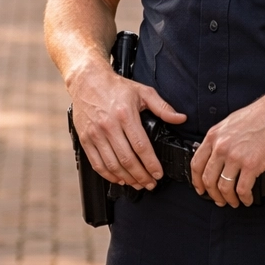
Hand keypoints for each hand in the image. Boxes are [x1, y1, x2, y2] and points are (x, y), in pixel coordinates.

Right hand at [68, 56, 185, 189]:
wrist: (87, 81)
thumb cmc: (115, 87)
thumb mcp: (142, 92)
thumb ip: (163, 107)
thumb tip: (181, 118)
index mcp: (125, 115)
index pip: (141, 146)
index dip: (151, 164)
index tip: (158, 173)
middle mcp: (108, 126)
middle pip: (127, 159)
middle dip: (141, 176)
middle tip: (150, 183)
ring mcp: (94, 134)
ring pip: (112, 164)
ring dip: (126, 178)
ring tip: (137, 183)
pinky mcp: (84, 139)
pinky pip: (96, 163)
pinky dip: (108, 175)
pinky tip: (118, 179)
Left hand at [190, 96, 264, 206]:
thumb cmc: (257, 116)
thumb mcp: (229, 123)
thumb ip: (219, 139)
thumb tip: (214, 154)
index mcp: (213, 137)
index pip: (196, 164)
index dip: (197, 181)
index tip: (201, 189)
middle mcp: (221, 148)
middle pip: (208, 179)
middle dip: (212, 194)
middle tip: (218, 200)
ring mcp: (235, 157)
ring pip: (224, 187)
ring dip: (228, 199)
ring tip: (234, 202)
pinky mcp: (252, 165)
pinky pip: (242, 189)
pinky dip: (244, 198)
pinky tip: (247, 199)